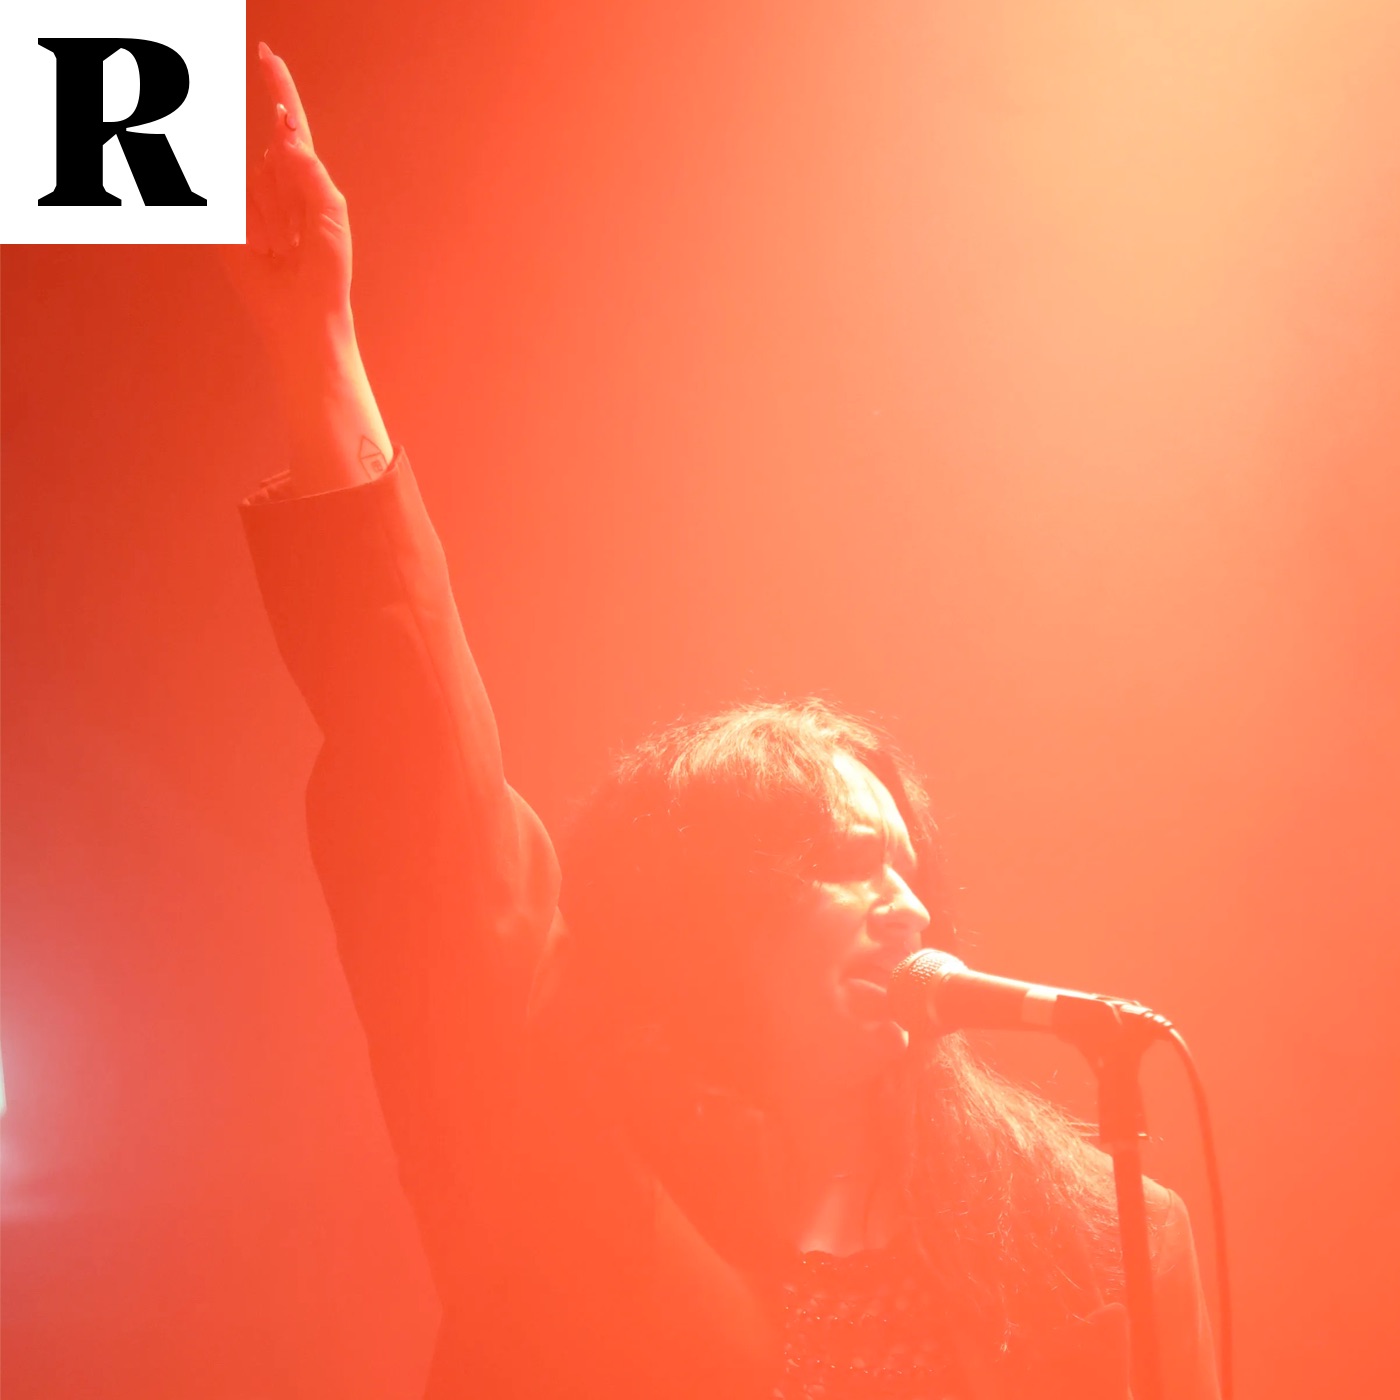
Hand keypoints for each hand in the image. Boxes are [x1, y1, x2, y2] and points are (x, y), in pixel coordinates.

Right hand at [224, 43, 356, 385]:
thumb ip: (309, 170)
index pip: (291, 125)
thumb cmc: (327, 272)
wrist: (302, 318)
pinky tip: (263, 248)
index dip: (279, 88)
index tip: (267, 54)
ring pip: (248, 182)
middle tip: (294, 234)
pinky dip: (240, 218)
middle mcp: (274, 185)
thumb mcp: (330, 217)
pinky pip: (222, 202)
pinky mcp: (224, 227)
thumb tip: (284, 126)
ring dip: (268, 216)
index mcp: (305, 180)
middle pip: (269, 158)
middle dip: (282, 191)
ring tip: (281, 251)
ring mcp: (247, 203)